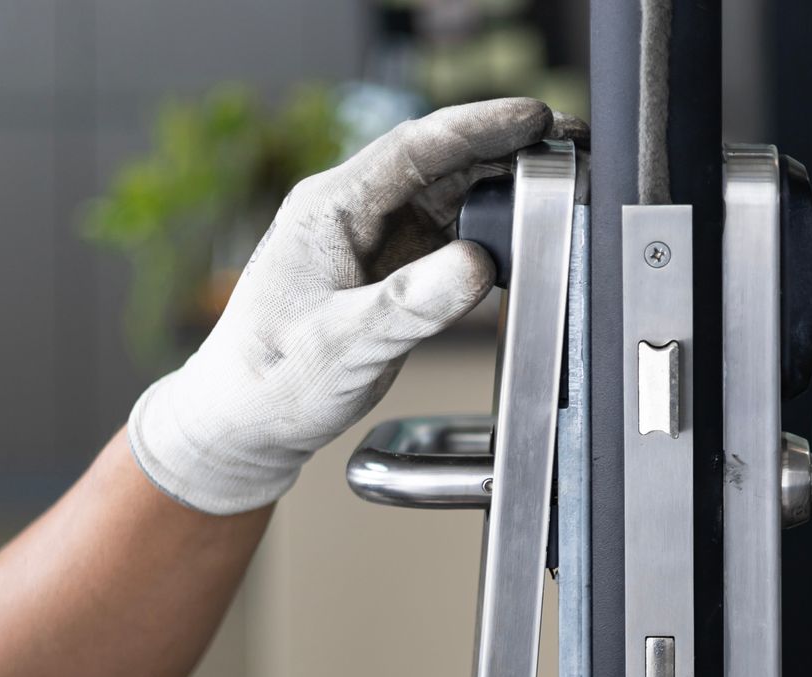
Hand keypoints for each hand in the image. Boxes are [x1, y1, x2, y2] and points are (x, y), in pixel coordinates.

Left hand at [129, 98, 562, 514]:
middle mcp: (352, 213)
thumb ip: (409, 305)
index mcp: (330, 209)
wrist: (244, 422)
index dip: (477, 127)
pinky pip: (448, 237)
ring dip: (501, 187)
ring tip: (558, 183)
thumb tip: (478, 264)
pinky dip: (489, 231)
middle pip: (440, 162)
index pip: (414, 148)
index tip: (533, 119)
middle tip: (566, 146)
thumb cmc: (271, 381)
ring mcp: (373, 241)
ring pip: (449, 197)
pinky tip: (523, 237)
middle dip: (504, 149)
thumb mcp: (342, 345)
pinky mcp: (389, 272)